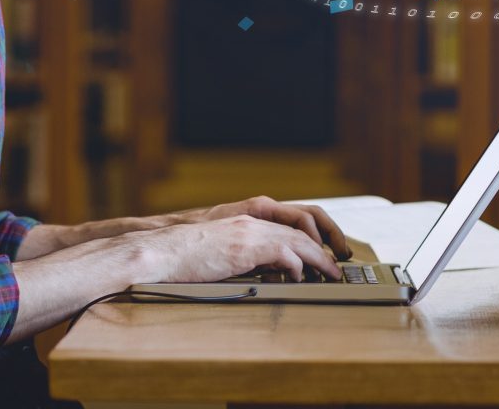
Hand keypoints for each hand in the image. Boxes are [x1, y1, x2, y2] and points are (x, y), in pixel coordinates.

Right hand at [161, 195, 351, 260]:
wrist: (160, 252)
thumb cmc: (183, 257)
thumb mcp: (220, 251)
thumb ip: (244, 255)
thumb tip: (266, 272)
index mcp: (246, 219)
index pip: (291, 220)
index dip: (314, 236)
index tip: (326, 253)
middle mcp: (251, 220)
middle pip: (302, 225)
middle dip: (325, 245)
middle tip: (338, 265)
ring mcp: (248, 230)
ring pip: (298, 238)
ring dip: (319, 257)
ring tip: (331, 274)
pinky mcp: (244, 245)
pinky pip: (282, 252)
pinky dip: (297, 266)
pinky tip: (300, 278)